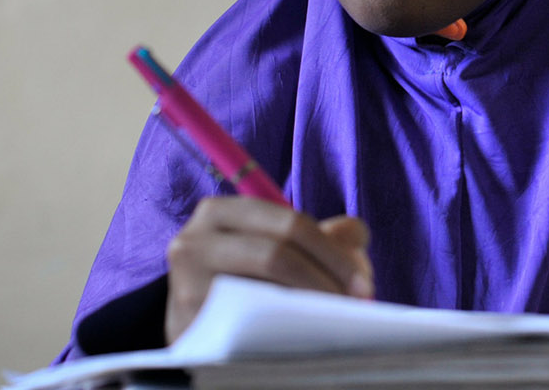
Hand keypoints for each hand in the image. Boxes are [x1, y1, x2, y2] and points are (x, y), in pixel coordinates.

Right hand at [164, 196, 372, 342]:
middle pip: (277, 254)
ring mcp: (185, 281)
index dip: (335, 253)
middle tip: (357, 305)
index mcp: (221, 211)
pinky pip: (245, 323)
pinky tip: (306, 337)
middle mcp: (194, 239)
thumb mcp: (276, 246)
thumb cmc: (245, 280)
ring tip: (340, 320)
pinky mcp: (186, 320)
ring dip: (311, 304)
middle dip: (327, 279)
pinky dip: (283, 329)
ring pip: (261, 289)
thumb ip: (321, 236)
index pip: (291, 224)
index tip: (363, 283)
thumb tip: (357, 234)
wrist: (195, 325)